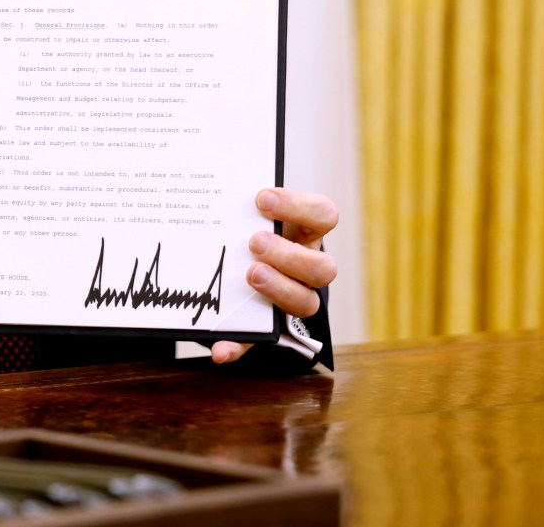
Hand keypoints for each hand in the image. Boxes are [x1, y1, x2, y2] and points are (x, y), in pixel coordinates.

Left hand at [211, 187, 337, 364]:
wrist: (240, 261)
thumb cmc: (247, 229)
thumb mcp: (250, 214)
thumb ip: (240, 206)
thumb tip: (229, 194)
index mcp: (305, 233)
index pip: (323, 215)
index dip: (299, 206)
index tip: (262, 198)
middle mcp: (307, 268)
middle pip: (324, 268)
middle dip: (290, 255)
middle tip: (256, 242)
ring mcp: (292, 297)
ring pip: (306, 304)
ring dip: (279, 291)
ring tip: (250, 275)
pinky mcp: (267, 328)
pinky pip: (257, 342)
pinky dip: (237, 347)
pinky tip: (220, 349)